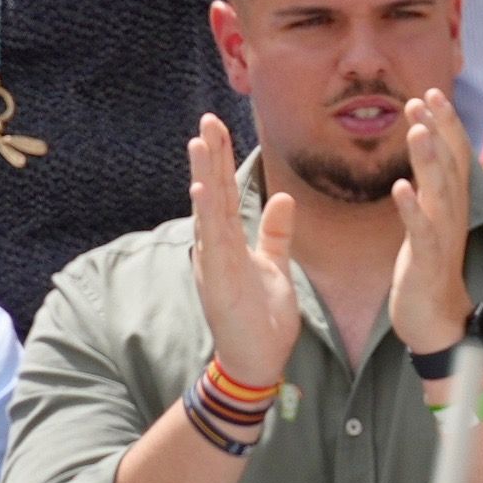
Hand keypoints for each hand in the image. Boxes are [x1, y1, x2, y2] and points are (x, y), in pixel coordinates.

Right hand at [186, 115, 302, 390]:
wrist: (257, 363)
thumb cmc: (263, 319)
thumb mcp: (275, 267)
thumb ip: (276, 233)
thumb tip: (282, 199)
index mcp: (230, 243)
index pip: (226, 194)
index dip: (223, 161)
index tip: (219, 128)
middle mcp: (216, 248)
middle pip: (213, 193)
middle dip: (211, 156)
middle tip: (207, 120)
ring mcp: (214, 262)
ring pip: (208, 211)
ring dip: (205, 175)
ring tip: (200, 142)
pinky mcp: (218, 279)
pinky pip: (212, 241)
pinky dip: (206, 214)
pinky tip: (202, 188)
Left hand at [387, 93, 479, 360]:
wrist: (437, 320)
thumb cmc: (430, 268)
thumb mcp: (432, 222)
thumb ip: (432, 189)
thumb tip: (427, 157)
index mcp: (452, 204)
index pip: (455, 155)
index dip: (446, 124)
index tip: (432, 92)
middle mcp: (453, 215)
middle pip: (451, 164)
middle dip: (440, 129)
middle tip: (427, 96)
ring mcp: (442, 237)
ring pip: (439, 191)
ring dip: (428, 158)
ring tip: (416, 128)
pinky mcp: (426, 260)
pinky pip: (420, 230)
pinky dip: (412, 208)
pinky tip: (400, 187)